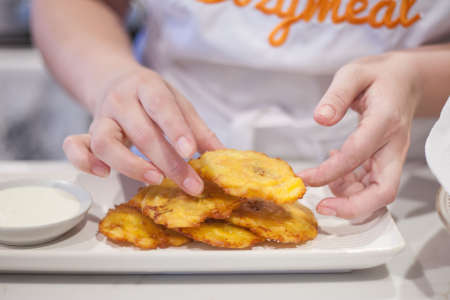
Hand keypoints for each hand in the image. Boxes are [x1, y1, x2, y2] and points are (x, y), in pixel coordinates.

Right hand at [63, 66, 222, 195]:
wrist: (115, 80)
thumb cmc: (152, 97)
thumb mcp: (178, 103)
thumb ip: (198, 129)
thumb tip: (222, 155)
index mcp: (148, 87)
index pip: (161, 106)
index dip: (176, 129)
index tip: (192, 152)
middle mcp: (121, 100)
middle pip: (141, 132)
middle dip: (168, 161)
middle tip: (190, 184)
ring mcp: (101, 117)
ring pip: (106, 142)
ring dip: (130, 164)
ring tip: (154, 179)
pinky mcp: (87, 132)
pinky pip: (75, 146)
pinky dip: (84, 161)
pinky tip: (104, 174)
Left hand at [298, 52, 421, 218]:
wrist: (405, 80)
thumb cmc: (379, 76)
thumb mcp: (353, 74)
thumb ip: (336, 95)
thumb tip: (321, 119)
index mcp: (385, 121)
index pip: (357, 155)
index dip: (329, 172)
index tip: (305, 178)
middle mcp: (393, 145)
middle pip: (383, 191)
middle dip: (352, 207)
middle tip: (322, 208)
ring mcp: (392, 156)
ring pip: (378, 194)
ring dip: (349, 199)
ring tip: (321, 182)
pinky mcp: (386, 161)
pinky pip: (372, 185)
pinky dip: (351, 188)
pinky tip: (334, 172)